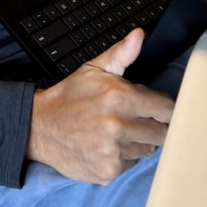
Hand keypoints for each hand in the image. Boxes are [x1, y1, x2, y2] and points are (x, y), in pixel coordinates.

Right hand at [26, 29, 173, 184]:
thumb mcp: (93, 70)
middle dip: (154, 125)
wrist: (40, 126)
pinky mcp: (108, 171)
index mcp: (119, 97)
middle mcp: (118, 126)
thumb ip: (121, 54)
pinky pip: (131, 164)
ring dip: (139, 142)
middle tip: (138, 119)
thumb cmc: (70, 96)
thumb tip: (139, 35)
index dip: (165, 108)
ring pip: (147, 150)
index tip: (158, 108)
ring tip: (119, 131)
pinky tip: (108, 145)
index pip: (166, 109)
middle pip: (162, 133)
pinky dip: (124, 157)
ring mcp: (113, 151)